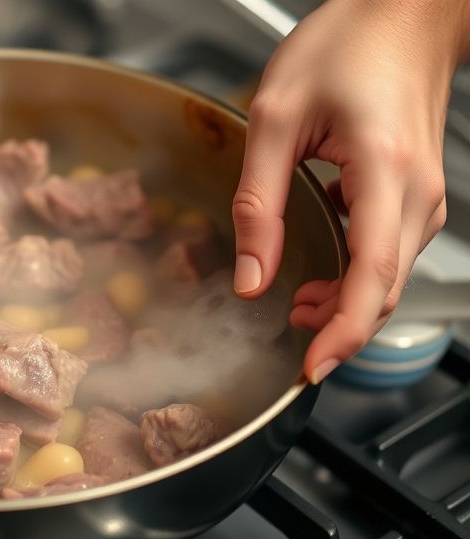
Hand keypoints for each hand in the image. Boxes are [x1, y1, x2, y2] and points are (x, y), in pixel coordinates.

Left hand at [231, 0, 467, 383]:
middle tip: (287, 332)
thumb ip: (259, 204)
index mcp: (383, 172)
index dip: (342, 331)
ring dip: (344, 301)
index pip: (371, 276)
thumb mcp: (275, 120)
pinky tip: (320, 270)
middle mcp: (417, 191)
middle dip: (335, 324)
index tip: (311, 366)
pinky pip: (390, 251)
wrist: (399, 13)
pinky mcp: (416, 191)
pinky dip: (356, 274)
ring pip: (389, 276)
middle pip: (383, 287)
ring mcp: (424, 193)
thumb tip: (251, 276)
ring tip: (295, 303)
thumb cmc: (343, 46)